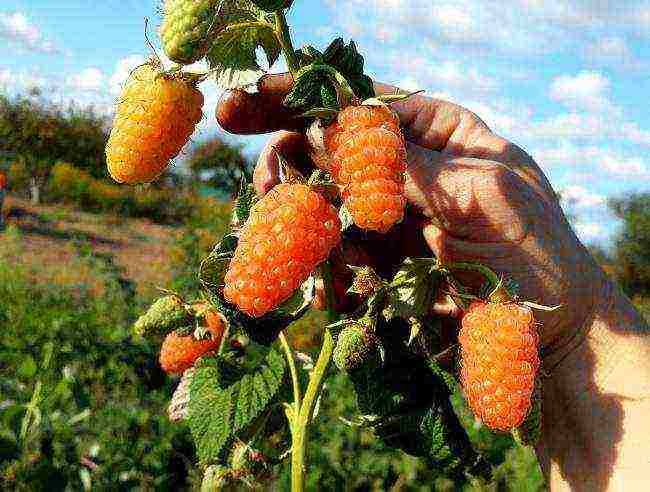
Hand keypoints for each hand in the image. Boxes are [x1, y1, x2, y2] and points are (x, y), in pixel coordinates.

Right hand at [216, 73, 606, 348]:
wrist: (552, 331)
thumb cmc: (538, 252)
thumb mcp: (484, 192)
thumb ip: (406, 164)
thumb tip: (328, 129)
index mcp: (437, 132)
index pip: (357, 103)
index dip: (297, 98)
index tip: (241, 104)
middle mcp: (404, 167)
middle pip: (325, 149)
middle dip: (286, 165)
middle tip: (265, 192)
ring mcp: (388, 215)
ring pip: (321, 203)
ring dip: (298, 223)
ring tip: (290, 247)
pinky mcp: (380, 261)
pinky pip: (334, 254)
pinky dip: (323, 268)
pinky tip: (333, 290)